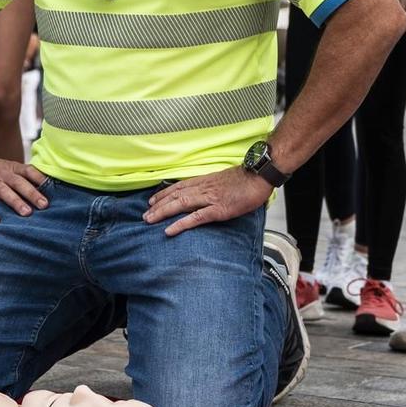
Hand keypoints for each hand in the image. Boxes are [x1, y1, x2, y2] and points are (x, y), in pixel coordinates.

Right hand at [0, 153, 49, 223]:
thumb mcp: (9, 169)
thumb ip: (23, 179)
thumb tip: (46, 192)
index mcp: (13, 168)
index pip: (29, 171)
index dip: (41, 179)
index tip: (54, 189)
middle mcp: (3, 173)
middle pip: (19, 182)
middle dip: (32, 194)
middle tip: (44, 205)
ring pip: (4, 192)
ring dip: (16, 202)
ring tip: (27, 213)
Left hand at [144, 168, 271, 236]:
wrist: (259, 176)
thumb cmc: (247, 179)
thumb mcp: (225, 180)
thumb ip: (214, 186)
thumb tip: (209, 192)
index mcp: (205, 181)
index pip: (179, 186)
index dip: (164, 193)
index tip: (152, 200)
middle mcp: (204, 188)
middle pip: (175, 196)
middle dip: (158, 205)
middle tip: (145, 215)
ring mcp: (210, 199)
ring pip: (180, 204)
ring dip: (163, 213)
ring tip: (149, 220)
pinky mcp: (218, 210)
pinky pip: (195, 218)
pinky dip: (180, 224)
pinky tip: (169, 230)